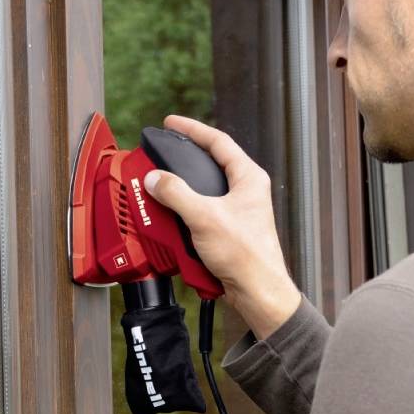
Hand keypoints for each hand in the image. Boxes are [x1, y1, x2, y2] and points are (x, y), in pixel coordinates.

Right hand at [142, 116, 301, 337]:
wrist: (256, 290)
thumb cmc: (246, 254)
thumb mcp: (205, 217)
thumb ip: (176, 193)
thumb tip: (156, 178)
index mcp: (248, 178)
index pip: (218, 141)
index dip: (192, 129)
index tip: (171, 123)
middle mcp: (245, 191)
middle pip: (208, 165)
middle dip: (182, 162)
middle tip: (160, 156)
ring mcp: (236, 211)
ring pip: (202, 192)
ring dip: (180, 193)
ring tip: (160, 190)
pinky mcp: (226, 230)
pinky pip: (199, 214)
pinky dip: (183, 215)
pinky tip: (171, 220)